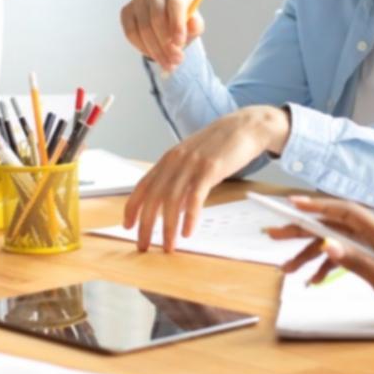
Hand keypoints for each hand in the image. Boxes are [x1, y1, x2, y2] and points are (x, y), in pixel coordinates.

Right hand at [119, 0, 206, 71]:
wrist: (168, 25)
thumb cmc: (184, 23)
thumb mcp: (194, 25)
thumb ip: (195, 26)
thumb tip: (192, 26)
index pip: (175, 5)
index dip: (177, 25)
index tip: (179, 44)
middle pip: (157, 18)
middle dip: (166, 44)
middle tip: (175, 60)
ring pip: (143, 29)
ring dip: (155, 50)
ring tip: (167, 63)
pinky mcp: (126, 10)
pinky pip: (131, 33)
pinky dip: (142, 47)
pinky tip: (153, 54)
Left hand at [122, 105, 290, 251]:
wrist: (246, 127)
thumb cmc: (220, 145)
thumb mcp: (193, 160)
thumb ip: (181, 180)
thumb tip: (174, 208)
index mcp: (168, 159)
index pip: (142, 186)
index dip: (132, 208)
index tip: (128, 227)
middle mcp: (175, 161)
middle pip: (153, 197)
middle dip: (145, 225)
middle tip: (144, 245)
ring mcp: (192, 164)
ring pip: (172, 200)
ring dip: (167, 227)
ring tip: (169, 246)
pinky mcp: (210, 169)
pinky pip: (195, 197)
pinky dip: (190, 217)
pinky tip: (188, 232)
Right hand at [270, 197, 373, 320]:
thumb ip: (356, 261)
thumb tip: (328, 245)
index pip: (344, 212)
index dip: (317, 205)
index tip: (292, 204)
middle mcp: (373, 234)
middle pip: (332, 225)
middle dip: (302, 229)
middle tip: (274, 234)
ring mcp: (370, 245)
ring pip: (332, 241)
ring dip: (308, 253)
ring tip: (286, 268)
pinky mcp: (369, 257)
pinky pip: (341, 255)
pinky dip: (324, 265)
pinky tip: (312, 280)